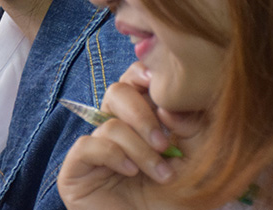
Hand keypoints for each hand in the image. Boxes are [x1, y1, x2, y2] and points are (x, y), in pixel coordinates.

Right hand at [57, 63, 205, 208]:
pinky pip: (88, 144)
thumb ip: (191, 124)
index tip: (160, 83)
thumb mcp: (197, 158)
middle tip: (164, 143)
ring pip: (109, 123)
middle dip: (143, 115)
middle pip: (117, 92)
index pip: (134, 80)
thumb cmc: (179, 201)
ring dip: (139, 148)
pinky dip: (114, 155)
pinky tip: (130, 173)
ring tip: (160, 173)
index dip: (144, 75)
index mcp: (143, 121)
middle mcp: (116, 130)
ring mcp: (95, 149)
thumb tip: (168, 105)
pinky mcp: (75, 169)